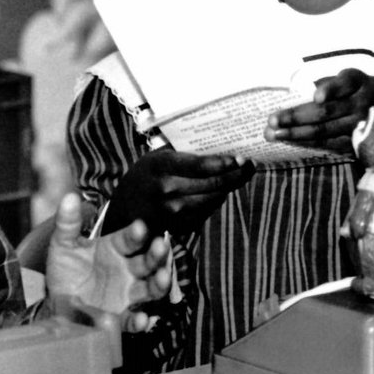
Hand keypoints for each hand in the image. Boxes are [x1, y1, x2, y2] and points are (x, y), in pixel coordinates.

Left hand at [44, 192, 172, 331]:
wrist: (56, 302)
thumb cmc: (65, 270)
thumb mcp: (63, 245)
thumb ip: (67, 223)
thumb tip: (70, 197)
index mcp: (115, 248)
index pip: (130, 238)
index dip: (136, 233)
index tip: (139, 227)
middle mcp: (127, 270)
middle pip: (148, 261)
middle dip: (157, 254)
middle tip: (161, 246)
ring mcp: (127, 294)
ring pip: (150, 288)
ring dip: (159, 283)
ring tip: (162, 278)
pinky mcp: (120, 317)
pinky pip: (133, 319)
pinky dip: (140, 321)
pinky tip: (143, 319)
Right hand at [105, 147, 254, 236]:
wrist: (123, 209)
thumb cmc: (145, 176)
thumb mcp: (156, 158)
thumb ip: (183, 154)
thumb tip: (219, 147)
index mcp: (160, 165)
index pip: (201, 165)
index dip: (225, 163)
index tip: (242, 159)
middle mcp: (166, 189)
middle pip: (212, 185)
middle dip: (236, 175)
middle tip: (250, 166)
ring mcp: (171, 211)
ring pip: (213, 200)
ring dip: (228, 189)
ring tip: (239, 176)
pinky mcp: (177, 226)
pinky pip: (205, 213)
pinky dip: (215, 202)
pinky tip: (219, 192)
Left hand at [265, 69, 373, 152]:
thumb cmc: (362, 92)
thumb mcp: (351, 81)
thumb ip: (328, 84)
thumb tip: (296, 91)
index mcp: (357, 81)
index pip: (343, 83)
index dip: (330, 89)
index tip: (317, 97)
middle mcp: (362, 102)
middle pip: (327, 112)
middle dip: (296, 116)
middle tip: (271, 120)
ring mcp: (361, 125)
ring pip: (325, 131)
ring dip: (296, 133)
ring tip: (273, 134)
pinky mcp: (359, 142)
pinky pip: (330, 144)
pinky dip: (308, 143)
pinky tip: (290, 142)